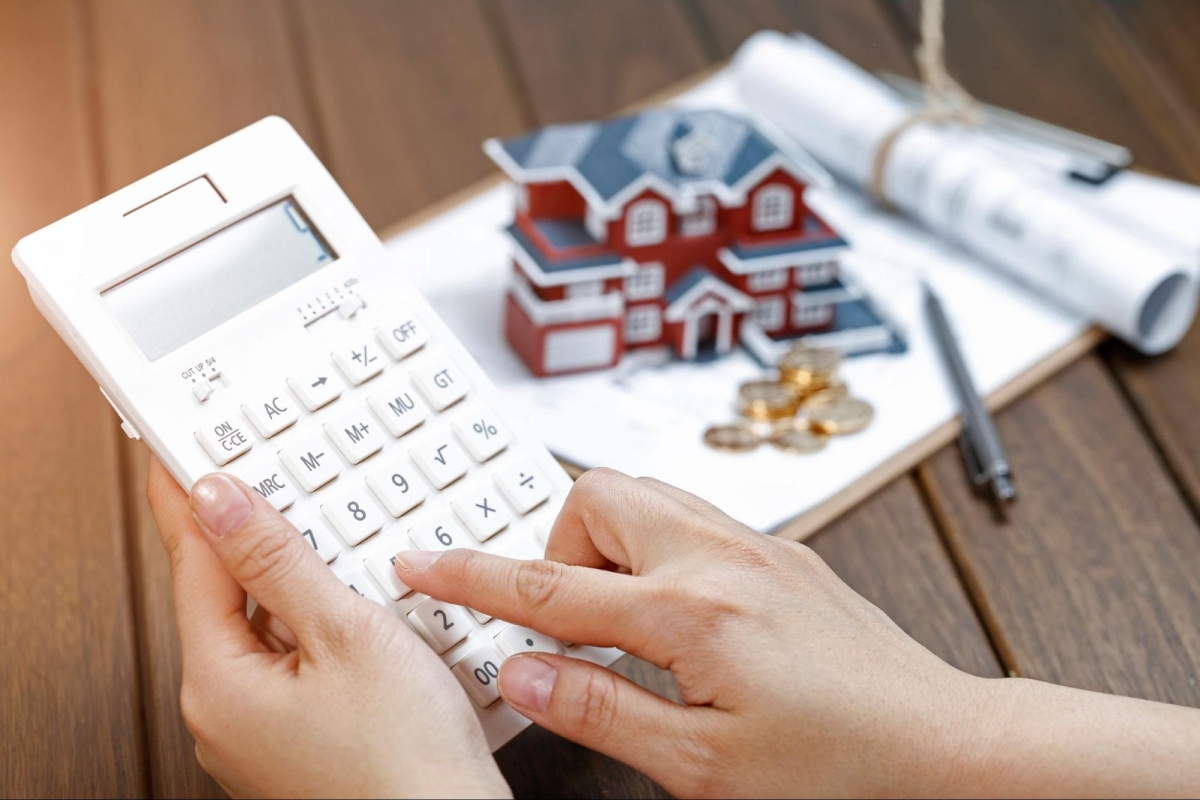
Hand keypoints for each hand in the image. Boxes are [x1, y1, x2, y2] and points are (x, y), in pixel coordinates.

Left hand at [146, 456, 509, 798]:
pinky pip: (297, 660)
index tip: (182, 450)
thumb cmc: (403, 763)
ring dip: (292, 578)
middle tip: (258, 474)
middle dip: (246, 533)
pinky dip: (318, 622)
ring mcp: (263, 731)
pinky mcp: (303, 738)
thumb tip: (223, 503)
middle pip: (225, 595)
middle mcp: (227, 713)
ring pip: (267, 627)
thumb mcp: (345, 635)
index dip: (189, 496)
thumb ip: (278, 562)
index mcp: (219, 685)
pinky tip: (354, 604)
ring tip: (322, 533)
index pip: (191, 562)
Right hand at [394, 468, 988, 797]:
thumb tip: (525, 674)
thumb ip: (603, 712)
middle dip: (558, 547)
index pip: (547, 586)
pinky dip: (656, 550)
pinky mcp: (779, 552)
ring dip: (609, 547)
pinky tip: (677, 615)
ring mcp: (754, 546)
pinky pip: (689, 518)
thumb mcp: (704, 769)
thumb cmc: (840, 768)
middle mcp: (721, 558)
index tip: (420, 563)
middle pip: (596, 495)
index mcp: (690, 614)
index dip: (469, 577)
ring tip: (625, 624)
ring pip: (644, 496)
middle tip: (572, 620)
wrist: (944, 747)